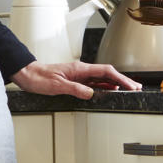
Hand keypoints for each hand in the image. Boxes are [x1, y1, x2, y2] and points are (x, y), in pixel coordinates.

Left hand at [12, 60, 142, 98]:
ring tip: (127, 89)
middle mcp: (81, 70)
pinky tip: (109, 90)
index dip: (120, 78)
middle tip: (135, 87)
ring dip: (116, 83)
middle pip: (107, 74)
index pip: (105, 72)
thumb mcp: (57, 86)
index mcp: (80, 69)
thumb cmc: (39, 78)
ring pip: (102, 78)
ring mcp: (79, 74)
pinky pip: (94, 82)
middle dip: (123, 80)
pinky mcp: (75, 79)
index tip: (130, 85)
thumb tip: (91, 93)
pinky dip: (105, 86)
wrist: (28, 74)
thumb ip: (75, 89)